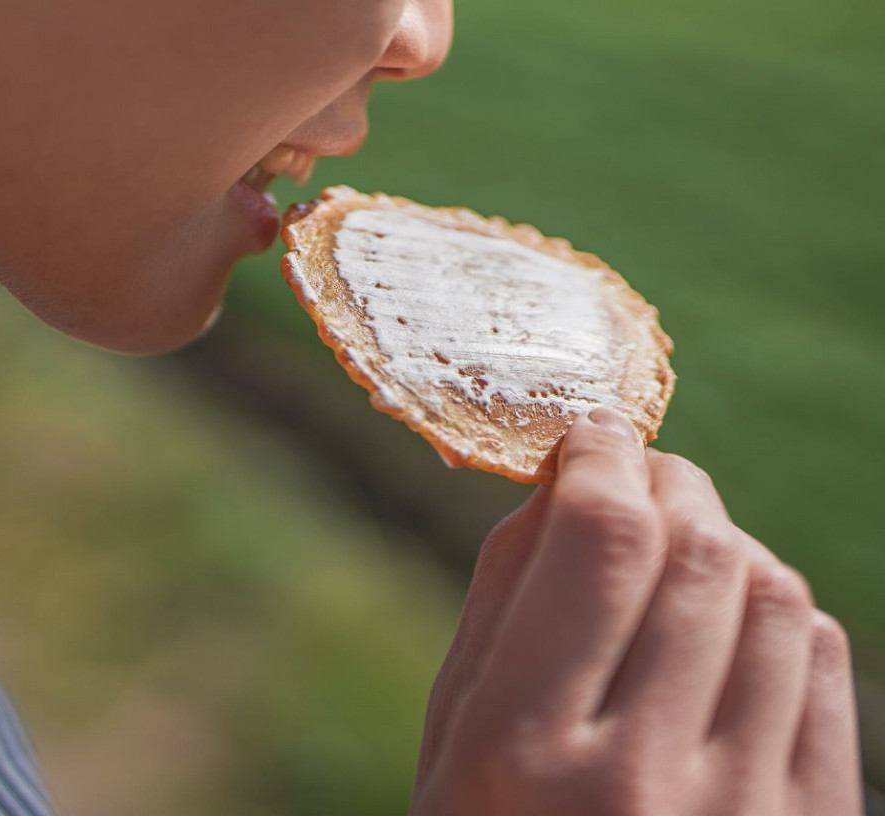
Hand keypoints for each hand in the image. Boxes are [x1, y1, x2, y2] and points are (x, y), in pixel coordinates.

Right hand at [410, 408, 861, 815]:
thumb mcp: (454, 738)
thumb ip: (501, 604)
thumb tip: (563, 478)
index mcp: (523, 754)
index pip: (600, 543)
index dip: (604, 457)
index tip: (592, 435)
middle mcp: (640, 783)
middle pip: (699, 553)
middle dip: (670, 482)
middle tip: (641, 473)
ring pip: (775, 596)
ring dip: (725, 542)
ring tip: (680, 551)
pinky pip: (824, 662)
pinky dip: (777, 611)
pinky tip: (730, 624)